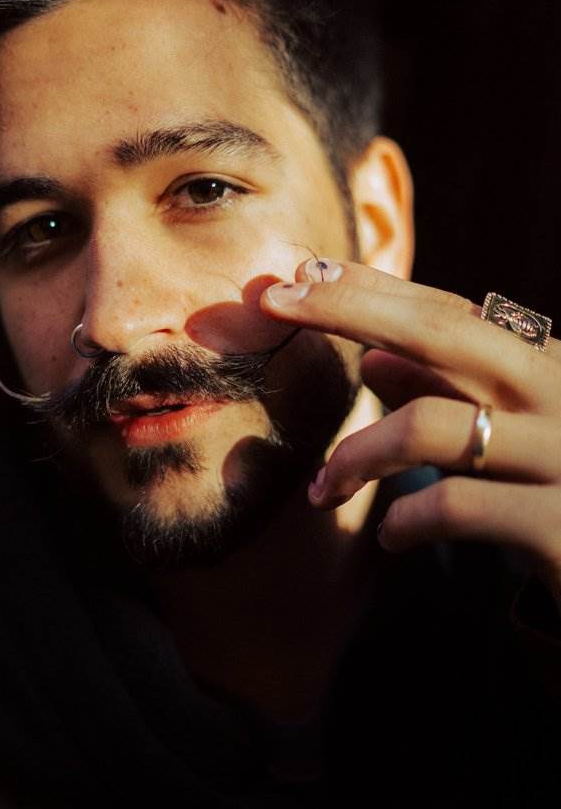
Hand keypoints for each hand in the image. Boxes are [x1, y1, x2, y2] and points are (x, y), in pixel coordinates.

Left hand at [260, 259, 560, 606]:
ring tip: (323, 490)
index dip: (374, 289)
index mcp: (551, 369)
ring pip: (431, 425)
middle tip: (275, 300)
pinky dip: (405, 519)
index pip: (453, 312)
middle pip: (443, 332)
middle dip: (350, 307)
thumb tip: (374, 359)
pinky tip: (390, 537)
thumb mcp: (511, 441)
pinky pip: (455, 505)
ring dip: (356, 453)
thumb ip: (450, 398)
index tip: (302, 271)